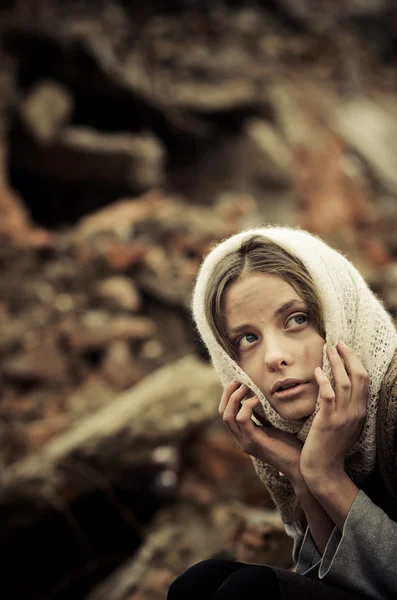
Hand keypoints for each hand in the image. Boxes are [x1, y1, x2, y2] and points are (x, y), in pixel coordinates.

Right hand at [219, 381, 303, 486]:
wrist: (301, 466)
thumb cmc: (292, 446)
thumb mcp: (274, 426)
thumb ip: (264, 415)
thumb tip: (261, 394)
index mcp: (244, 435)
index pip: (225, 413)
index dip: (228, 396)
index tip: (238, 381)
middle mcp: (241, 439)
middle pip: (222, 413)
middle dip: (228, 393)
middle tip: (238, 380)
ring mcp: (246, 442)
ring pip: (228, 416)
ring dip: (235, 397)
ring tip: (246, 387)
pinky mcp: (254, 442)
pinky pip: (243, 419)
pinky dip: (247, 405)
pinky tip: (257, 399)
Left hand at [300, 341, 367, 492]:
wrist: (323, 469)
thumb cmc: (329, 446)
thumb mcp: (343, 424)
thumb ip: (343, 406)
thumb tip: (338, 386)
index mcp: (360, 410)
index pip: (363, 379)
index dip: (355, 360)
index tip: (344, 348)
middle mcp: (355, 411)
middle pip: (358, 376)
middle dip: (348, 356)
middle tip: (337, 342)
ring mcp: (342, 416)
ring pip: (344, 383)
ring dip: (336, 363)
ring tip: (327, 350)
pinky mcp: (328, 421)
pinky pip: (328, 396)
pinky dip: (324, 382)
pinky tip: (318, 371)